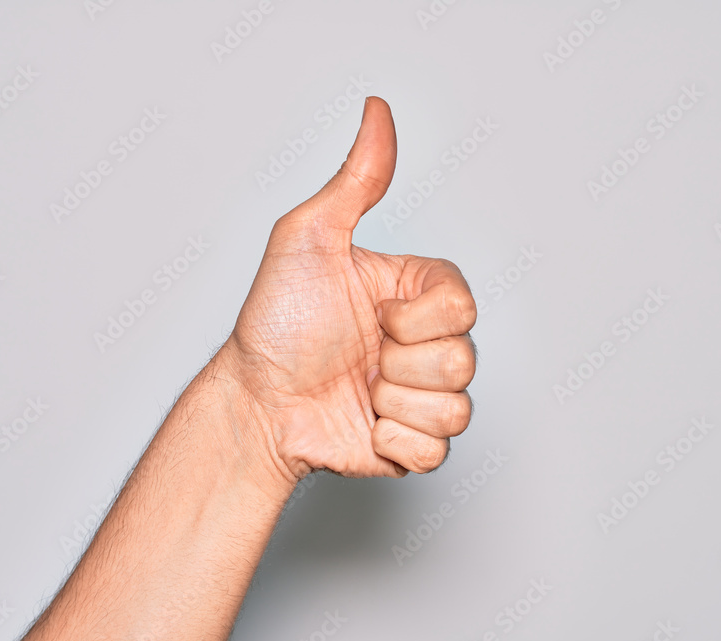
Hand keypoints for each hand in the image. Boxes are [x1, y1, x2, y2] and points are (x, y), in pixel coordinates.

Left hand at [223, 97, 476, 481]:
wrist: (255, 403)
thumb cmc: (276, 322)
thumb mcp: (308, 239)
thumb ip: (356, 181)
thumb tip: (377, 111)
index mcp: (414, 296)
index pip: (462, 304)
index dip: (416, 316)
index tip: (374, 312)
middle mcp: (425, 344)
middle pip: (465, 358)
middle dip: (399, 361)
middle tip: (360, 354)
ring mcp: (420, 395)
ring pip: (456, 408)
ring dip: (394, 402)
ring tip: (359, 390)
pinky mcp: (413, 445)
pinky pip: (438, 450)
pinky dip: (395, 442)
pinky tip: (364, 424)